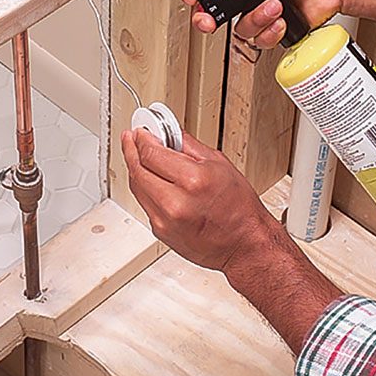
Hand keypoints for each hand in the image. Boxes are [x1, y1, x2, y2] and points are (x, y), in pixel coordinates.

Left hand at [120, 128, 280, 273]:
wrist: (244, 244)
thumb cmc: (239, 207)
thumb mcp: (219, 164)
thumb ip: (187, 145)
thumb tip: (167, 133)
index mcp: (192, 181)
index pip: (151, 153)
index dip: (141, 139)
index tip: (140, 131)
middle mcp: (175, 203)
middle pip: (138, 169)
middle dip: (131, 150)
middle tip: (131, 139)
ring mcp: (165, 220)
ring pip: (136, 187)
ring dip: (134, 168)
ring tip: (137, 154)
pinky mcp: (160, 231)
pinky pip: (144, 203)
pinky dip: (144, 187)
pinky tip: (148, 178)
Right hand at [178, 0, 344, 43]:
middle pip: (213, 12)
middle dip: (207, 19)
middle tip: (209, 20)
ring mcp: (259, 13)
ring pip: (240, 28)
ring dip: (256, 19)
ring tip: (275, 6)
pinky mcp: (274, 29)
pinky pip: (260, 40)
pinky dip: (271, 31)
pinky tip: (282, 19)